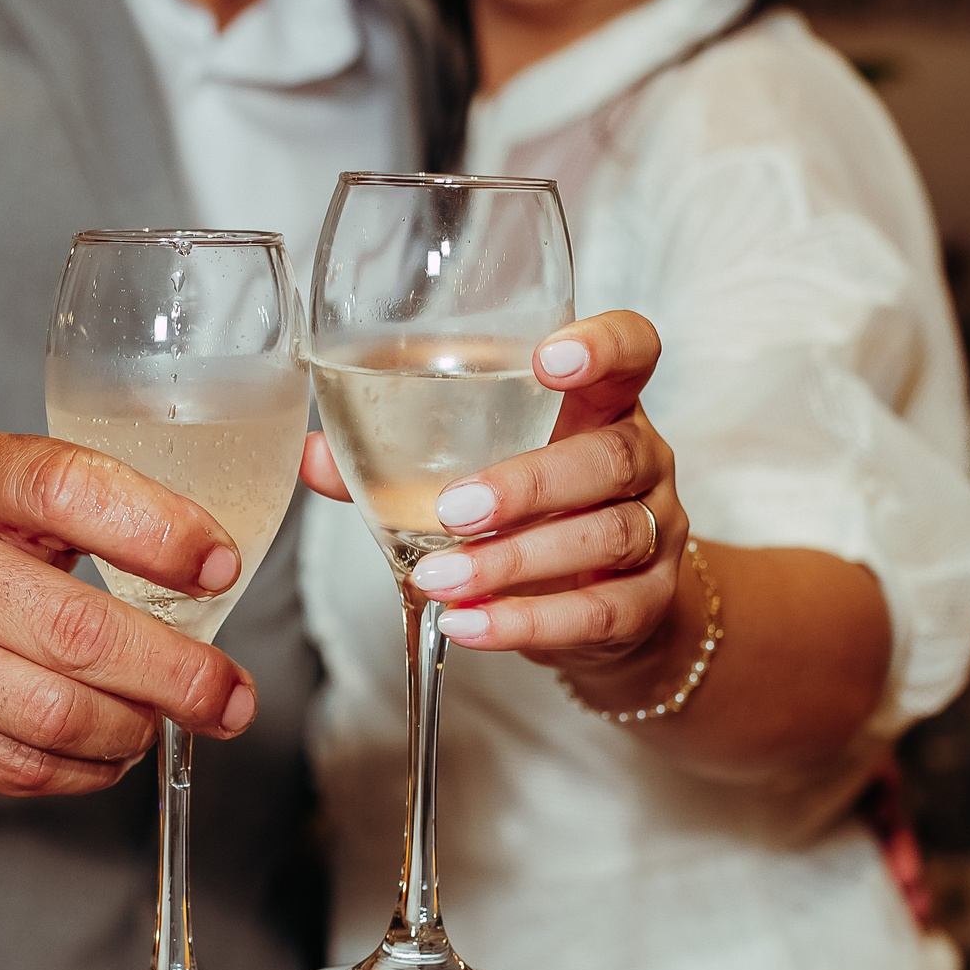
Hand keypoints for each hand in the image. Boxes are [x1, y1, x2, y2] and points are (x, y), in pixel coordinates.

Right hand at [0, 433, 258, 796]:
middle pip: (77, 632)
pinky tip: (104, 752)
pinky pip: (12, 770)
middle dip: (179, 675)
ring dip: (132, 730)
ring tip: (162, 722)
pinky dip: (80, 771)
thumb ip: (80, 510)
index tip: (220, 567)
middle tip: (229, 695)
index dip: (160, 530)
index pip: (68, 489)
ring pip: (52, 717)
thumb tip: (205, 574)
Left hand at [301, 310, 685, 671]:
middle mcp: (640, 459)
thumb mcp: (479, 471)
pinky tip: (469, 624)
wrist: (608, 608)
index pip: (633, 350)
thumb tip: (313, 456)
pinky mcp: (649, 603)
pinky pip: (598, 613)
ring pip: (606, 536)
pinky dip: (527, 622)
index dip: (603, 345)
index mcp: (602, 405)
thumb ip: (397, 460)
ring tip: (440, 579)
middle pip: (612, 456)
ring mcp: (657, 531)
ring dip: (515, 560)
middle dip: (529, 482)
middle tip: (453, 508)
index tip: (548, 358)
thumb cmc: (535, 514)